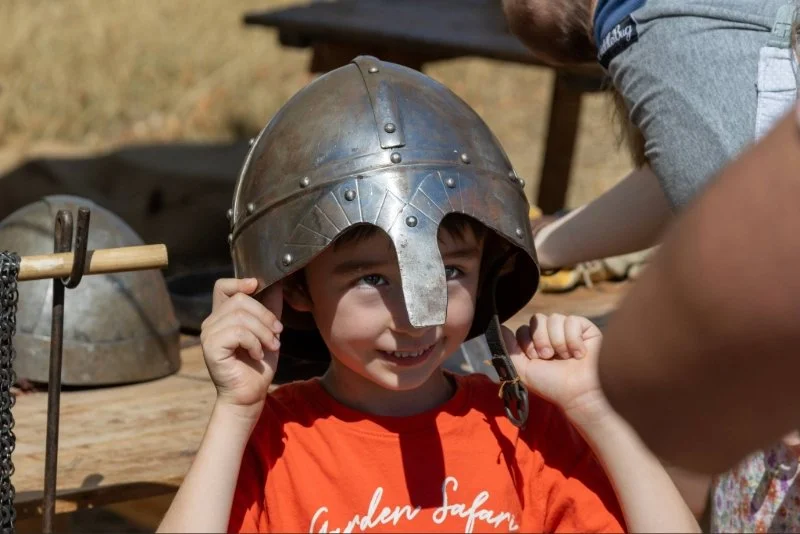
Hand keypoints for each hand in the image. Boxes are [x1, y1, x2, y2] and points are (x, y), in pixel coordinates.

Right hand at [200, 278, 282, 417]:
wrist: (250, 394)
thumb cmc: (258, 365)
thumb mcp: (269, 331)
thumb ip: (271, 307)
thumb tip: (279, 282)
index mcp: (223, 316)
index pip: (222, 286)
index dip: (239, 282)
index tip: (258, 286)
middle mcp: (212, 322)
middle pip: (240, 299)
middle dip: (265, 315)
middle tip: (277, 333)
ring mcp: (209, 334)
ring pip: (240, 316)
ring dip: (263, 332)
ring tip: (271, 346)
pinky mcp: (211, 347)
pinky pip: (238, 333)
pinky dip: (254, 343)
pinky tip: (257, 355)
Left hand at [502, 313, 611, 427]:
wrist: (579, 394)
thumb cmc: (553, 385)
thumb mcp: (524, 369)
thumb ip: (510, 349)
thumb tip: (500, 328)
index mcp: (537, 343)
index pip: (524, 328)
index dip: (527, 343)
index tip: (536, 359)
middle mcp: (552, 335)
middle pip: (537, 319)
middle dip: (541, 340)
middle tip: (549, 357)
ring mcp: (569, 330)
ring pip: (554, 318)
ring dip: (558, 342)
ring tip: (566, 358)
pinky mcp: (586, 329)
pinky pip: (572, 321)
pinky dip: (574, 340)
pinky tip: (579, 354)